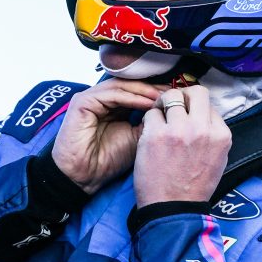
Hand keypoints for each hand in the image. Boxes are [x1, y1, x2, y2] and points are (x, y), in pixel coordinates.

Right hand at [52, 78, 164, 194]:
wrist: (84, 177)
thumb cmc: (107, 161)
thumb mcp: (137, 139)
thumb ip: (151, 123)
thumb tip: (172, 111)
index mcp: (113, 106)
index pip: (136, 91)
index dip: (157, 92)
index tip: (179, 97)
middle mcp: (101, 99)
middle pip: (130, 84)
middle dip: (153, 88)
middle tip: (173, 92)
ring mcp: (90, 99)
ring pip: (122, 86)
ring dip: (144, 91)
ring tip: (162, 97)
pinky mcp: (82, 103)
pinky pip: (111, 94)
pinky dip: (131, 97)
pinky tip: (147, 102)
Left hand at [134, 86, 231, 207]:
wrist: (173, 208)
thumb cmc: (193, 187)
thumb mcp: (217, 159)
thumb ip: (212, 134)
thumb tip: (202, 114)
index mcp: (221, 135)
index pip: (209, 104)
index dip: (195, 107)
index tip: (187, 115)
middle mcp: (203, 129)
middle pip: (195, 91)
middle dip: (182, 94)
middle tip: (172, 104)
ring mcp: (179, 130)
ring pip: (170, 97)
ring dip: (163, 106)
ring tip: (159, 119)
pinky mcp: (157, 134)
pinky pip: (151, 113)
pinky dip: (149, 121)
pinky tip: (150, 133)